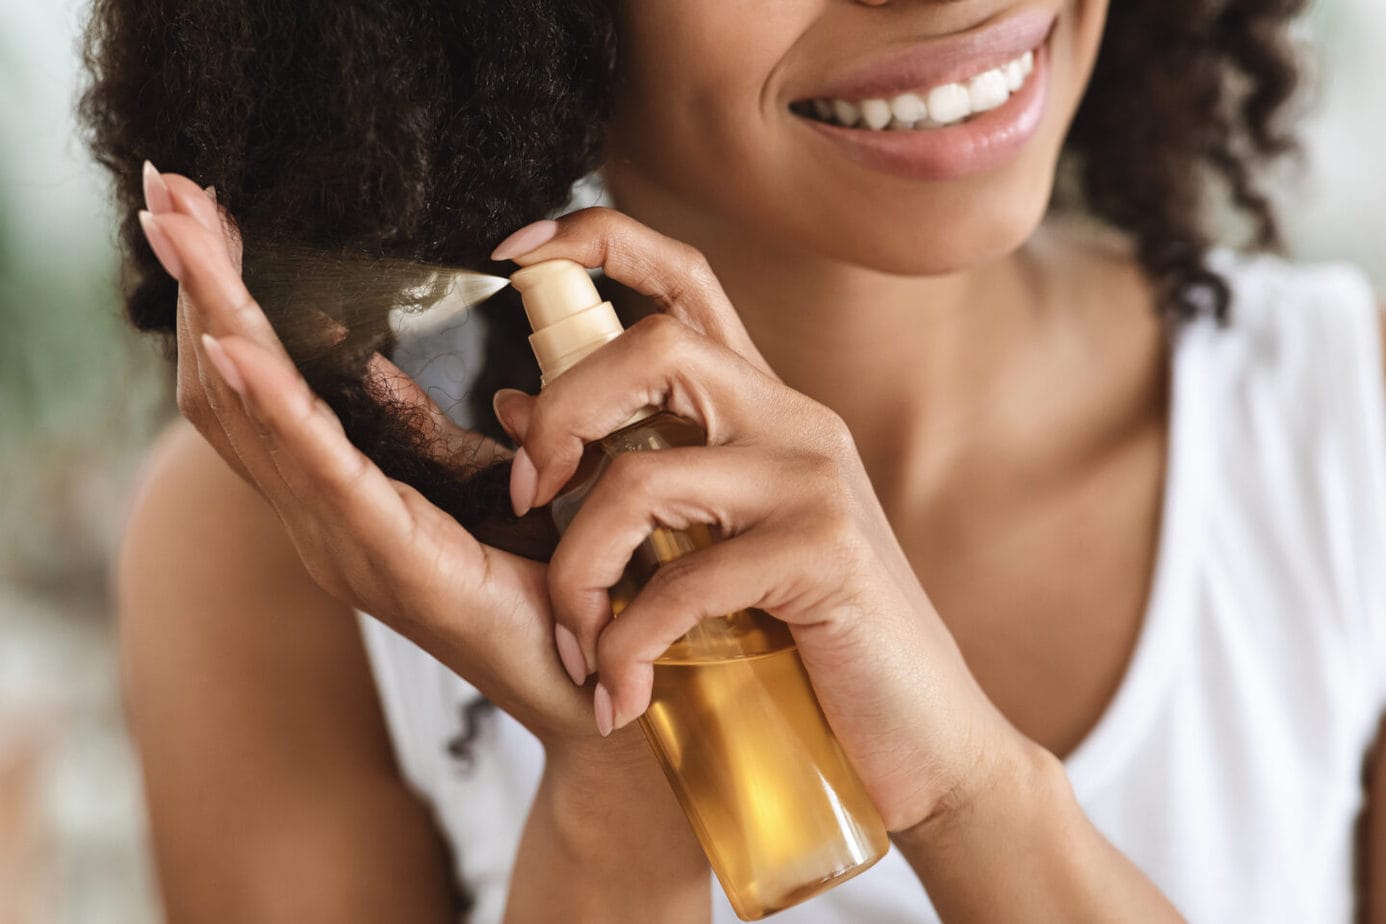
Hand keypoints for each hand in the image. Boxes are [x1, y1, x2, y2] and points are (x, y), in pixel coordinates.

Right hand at [133, 168, 684, 785]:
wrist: (599, 677)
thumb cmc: (554, 583)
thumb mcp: (500, 491)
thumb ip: (455, 442)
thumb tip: (456, 385)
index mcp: (342, 497)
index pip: (258, 384)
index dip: (225, 298)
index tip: (201, 214)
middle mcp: (321, 518)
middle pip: (232, 386)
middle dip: (201, 283)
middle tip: (164, 190)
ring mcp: (343, 542)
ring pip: (255, 413)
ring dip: (216, 314)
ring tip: (181, 228)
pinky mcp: (390, 560)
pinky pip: (320, 471)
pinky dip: (274, 405)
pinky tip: (236, 346)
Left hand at [490, 208, 1029, 833]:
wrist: (923, 735)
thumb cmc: (803, 640)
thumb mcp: (709, 542)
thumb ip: (630, 470)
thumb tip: (515, 405)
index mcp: (761, 407)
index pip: (684, 276)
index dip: (595, 242)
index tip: (509, 257)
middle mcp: (793, 422)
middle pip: (652, 346)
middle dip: (559, 415)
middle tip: (528, 498)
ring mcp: (816, 483)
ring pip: (644, 475)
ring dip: (578, 570)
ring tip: (577, 643)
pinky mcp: (828, 555)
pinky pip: (685, 580)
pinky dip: (629, 642)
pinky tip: (624, 690)